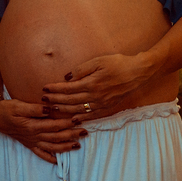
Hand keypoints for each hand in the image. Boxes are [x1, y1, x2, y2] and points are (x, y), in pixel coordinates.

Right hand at [0, 96, 86, 163]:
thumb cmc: (8, 109)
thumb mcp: (19, 105)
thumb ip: (34, 108)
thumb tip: (49, 109)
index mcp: (33, 126)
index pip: (54, 125)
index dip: (66, 123)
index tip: (78, 119)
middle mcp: (34, 136)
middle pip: (56, 137)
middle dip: (71, 135)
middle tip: (84, 132)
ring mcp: (32, 142)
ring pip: (51, 147)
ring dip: (65, 147)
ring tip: (78, 145)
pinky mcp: (29, 144)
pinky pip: (41, 154)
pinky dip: (50, 158)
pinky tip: (58, 161)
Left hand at [40, 53, 156, 121]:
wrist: (137, 72)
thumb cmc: (118, 63)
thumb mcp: (99, 61)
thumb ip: (82, 70)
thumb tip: (67, 77)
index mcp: (91, 83)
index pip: (68, 88)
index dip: (55, 89)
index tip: (45, 88)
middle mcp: (95, 96)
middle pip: (70, 100)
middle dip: (55, 100)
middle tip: (44, 100)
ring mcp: (101, 103)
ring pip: (78, 110)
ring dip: (64, 110)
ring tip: (53, 109)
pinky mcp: (108, 107)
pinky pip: (91, 115)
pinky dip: (81, 118)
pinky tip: (73, 119)